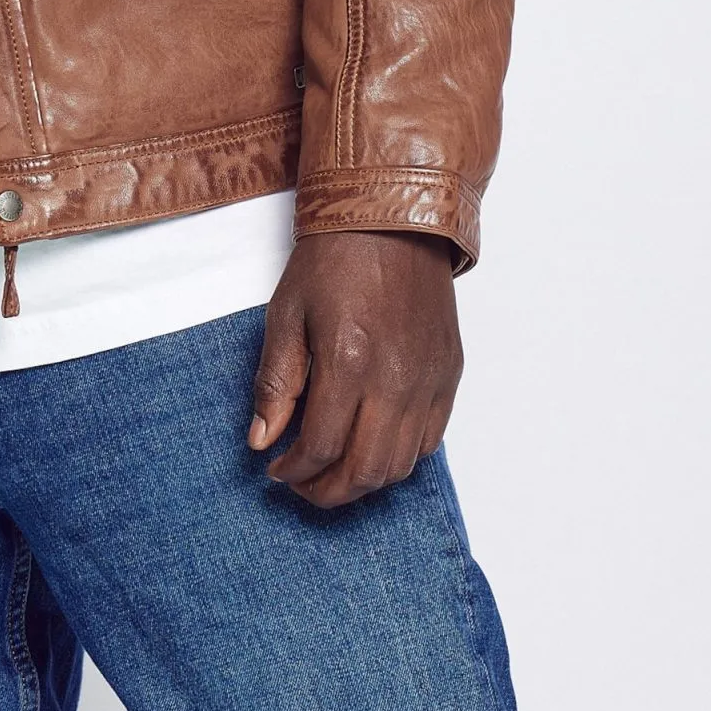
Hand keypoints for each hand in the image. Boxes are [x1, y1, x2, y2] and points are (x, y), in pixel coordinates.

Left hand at [248, 230, 462, 506]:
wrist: (391, 219)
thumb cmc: (333, 259)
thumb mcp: (286, 313)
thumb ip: (275, 383)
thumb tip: (261, 440)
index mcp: (349, 362)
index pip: (321, 448)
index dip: (293, 470)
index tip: (274, 468)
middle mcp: (396, 380)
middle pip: (365, 471)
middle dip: (326, 491)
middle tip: (301, 484)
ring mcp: (429, 381)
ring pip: (400, 466)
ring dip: (363, 481)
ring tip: (333, 470)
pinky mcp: (450, 375)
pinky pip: (429, 441)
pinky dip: (399, 457)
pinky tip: (371, 443)